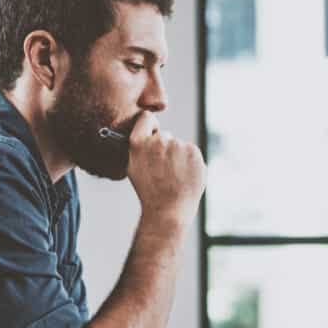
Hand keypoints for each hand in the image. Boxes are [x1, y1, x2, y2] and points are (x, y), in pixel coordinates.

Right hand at [127, 111, 205, 229]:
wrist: (169, 209)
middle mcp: (158, 140)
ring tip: (174, 177)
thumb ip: (140, 148)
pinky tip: (184, 176)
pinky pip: (191, 153)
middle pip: (165, 135)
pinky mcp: (194, 151)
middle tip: (164, 169)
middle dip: (165, 148)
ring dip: (178, 157)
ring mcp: (177, 145)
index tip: (152, 135)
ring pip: (179, 146)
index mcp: (139, 143)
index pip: (146, 118)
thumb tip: (147, 135)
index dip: (149, 126)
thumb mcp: (134, 167)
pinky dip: (190, 162)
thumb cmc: (150, 192)